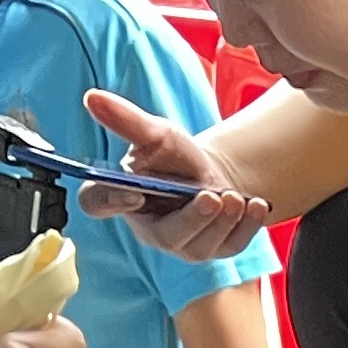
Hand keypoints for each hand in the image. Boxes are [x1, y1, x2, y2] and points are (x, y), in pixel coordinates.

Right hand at [81, 90, 279, 263]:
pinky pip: (231, 245)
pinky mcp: (216, 250)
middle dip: (192, 218)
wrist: (212, 171)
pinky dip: (247, 226)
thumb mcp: (155, 133)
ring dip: (222, 221)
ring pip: (201, 245)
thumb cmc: (174, 156)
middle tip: (211, 197)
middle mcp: (151, 230)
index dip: (112, 201)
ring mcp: (184, 246)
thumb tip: (92, 97)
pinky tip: (256, 205)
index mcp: (121, 198)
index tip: (133, 192)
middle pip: (166, 236)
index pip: (99, 204)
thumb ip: (126, 120)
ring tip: (236, 197)